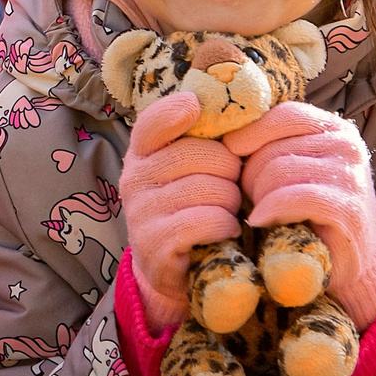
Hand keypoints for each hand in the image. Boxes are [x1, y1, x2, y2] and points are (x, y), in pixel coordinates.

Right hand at [117, 91, 246, 331]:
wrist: (173, 269)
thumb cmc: (193, 207)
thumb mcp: (190, 169)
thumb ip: (202, 138)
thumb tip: (240, 106)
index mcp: (142, 152)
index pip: (153, 121)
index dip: (177, 111)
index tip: (196, 110)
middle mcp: (135, 178)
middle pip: (199, 154)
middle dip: (229, 170)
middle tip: (229, 185)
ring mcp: (141, 211)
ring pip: (209, 188)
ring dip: (230, 202)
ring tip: (225, 211)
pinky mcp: (155, 243)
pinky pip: (206, 220)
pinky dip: (225, 226)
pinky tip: (224, 231)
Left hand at [224, 101, 375, 324]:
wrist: (351, 262)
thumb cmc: (309, 214)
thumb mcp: (291, 170)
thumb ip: (268, 145)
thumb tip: (218, 126)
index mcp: (333, 128)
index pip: (280, 115)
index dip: (248, 136)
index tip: (231, 159)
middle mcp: (347, 145)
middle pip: (272, 146)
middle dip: (250, 175)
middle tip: (252, 200)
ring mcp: (349, 176)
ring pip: (277, 170)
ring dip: (259, 196)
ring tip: (262, 213)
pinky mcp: (345, 207)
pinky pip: (290, 196)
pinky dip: (270, 211)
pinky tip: (262, 222)